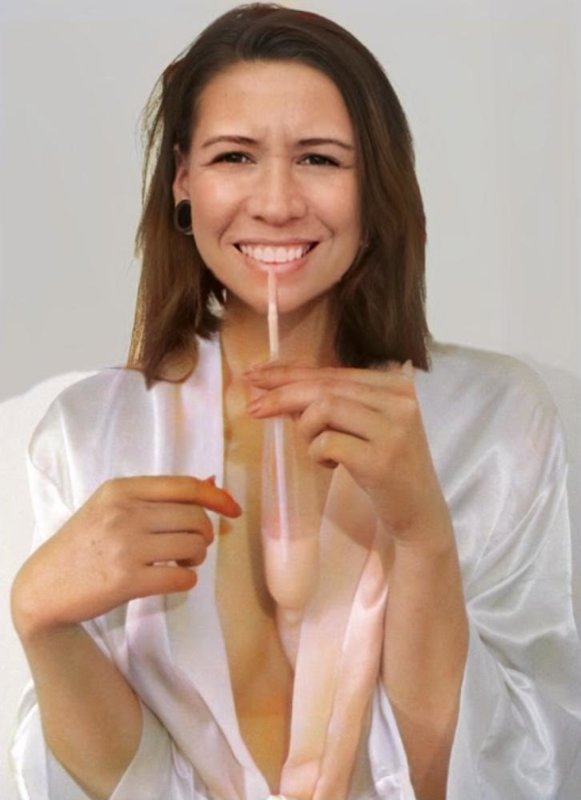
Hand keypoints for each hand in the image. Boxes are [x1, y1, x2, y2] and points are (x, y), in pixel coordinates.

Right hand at [12, 476, 240, 638]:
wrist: (45, 586)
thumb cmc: (85, 543)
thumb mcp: (112, 507)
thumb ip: (159, 496)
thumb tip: (213, 482)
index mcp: (122, 489)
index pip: (185, 485)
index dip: (217, 497)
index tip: (233, 510)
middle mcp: (124, 512)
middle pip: (195, 516)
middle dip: (204, 534)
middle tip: (191, 547)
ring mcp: (124, 546)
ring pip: (193, 545)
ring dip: (196, 558)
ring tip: (180, 563)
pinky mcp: (125, 580)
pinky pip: (181, 578)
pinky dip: (186, 580)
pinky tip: (172, 579)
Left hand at [245, 362, 451, 548]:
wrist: (419, 512)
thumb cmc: (385, 466)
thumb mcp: (364, 426)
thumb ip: (334, 403)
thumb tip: (280, 388)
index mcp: (395, 385)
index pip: (332, 371)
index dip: (289, 372)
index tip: (256, 376)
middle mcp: (399, 400)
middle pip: (325, 385)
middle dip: (281, 395)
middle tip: (253, 407)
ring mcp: (393, 430)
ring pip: (324, 408)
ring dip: (306, 430)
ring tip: (317, 449)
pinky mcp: (382, 460)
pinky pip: (327, 443)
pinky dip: (317, 454)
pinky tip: (331, 465)